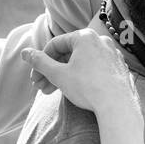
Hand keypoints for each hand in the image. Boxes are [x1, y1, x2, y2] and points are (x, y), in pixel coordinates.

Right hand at [19, 29, 138, 116]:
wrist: (118, 106)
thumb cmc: (88, 88)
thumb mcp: (58, 75)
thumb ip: (40, 62)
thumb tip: (25, 53)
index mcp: (85, 36)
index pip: (56, 44)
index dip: (41, 61)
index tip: (35, 77)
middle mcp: (101, 41)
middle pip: (69, 54)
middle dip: (52, 71)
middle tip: (41, 87)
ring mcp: (112, 54)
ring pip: (82, 63)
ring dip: (65, 76)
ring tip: (52, 92)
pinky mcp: (119, 68)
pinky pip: (96, 69)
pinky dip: (83, 78)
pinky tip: (74, 91)